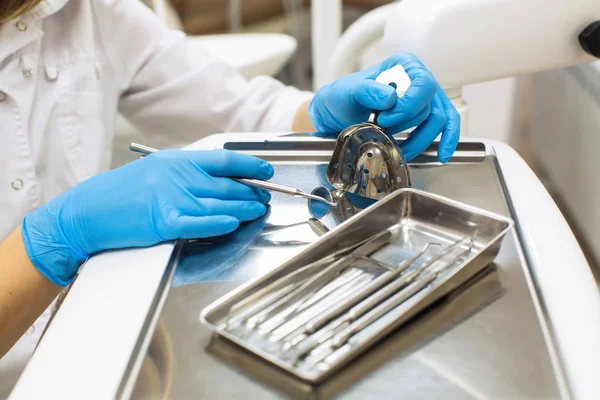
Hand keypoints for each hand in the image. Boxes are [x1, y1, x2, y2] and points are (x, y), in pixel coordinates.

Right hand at [22, 149, 273, 285]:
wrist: (88, 211)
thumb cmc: (121, 193)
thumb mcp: (156, 172)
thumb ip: (186, 175)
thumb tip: (217, 180)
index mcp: (177, 161)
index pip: (224, 160)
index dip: (250, 166)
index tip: (266, 171)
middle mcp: (178, 176)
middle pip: (227, 184)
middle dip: (253, 191)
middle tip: (266, 196)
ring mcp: (171, 198)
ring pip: (219, 203)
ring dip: (244, 208)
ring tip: (259, 210)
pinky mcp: (164, 221)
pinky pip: (200, 222)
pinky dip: (219, 222)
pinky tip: (233, 222)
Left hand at [308, 53, 459, 162]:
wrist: (338, 113)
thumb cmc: (343, 98)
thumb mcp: (348, 92)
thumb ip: (367, 91)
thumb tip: (391, 97)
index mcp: (404, 65)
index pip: (424, 85)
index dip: (408, 107)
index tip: (384, 118)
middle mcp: (418, 79)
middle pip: (431, 107)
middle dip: (407, 125)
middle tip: (382, 128)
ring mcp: (423, 99)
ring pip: (437, 122)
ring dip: (417, 140)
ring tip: (394, 145)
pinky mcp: (424, 117)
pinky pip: (445, 127)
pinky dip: (446, 141)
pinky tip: (442, 154)